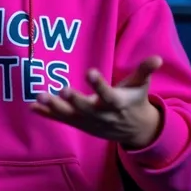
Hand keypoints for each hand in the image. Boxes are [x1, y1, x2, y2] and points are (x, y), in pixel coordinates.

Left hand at [31, 56, 163, 148]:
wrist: (134, 131)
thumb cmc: (134, 101)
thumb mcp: (142, 86)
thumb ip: (145, 71)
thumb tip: (158, 58)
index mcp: (117, 103)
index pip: (108, 94)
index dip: (99, 84)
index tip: (89, 71)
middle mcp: (101, 115)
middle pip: (86, 108)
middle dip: (73, 100)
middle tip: (62, 90)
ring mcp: (89, 122)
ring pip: (70, 116)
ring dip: (54, 106)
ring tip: (39, 96)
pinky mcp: (80, 124)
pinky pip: (61, 120)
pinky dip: (47, 114)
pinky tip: (32, 107)